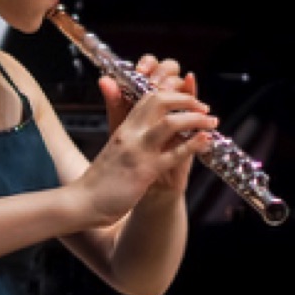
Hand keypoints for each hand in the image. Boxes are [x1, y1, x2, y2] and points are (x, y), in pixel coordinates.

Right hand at [85, 61, 216, 223]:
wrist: (82, 202)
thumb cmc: (99, 179)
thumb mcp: (112, 146)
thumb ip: (122, 131)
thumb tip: (126, 110)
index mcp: (123, 128)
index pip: (147, 97)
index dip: (171, 92)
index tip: (187, 100)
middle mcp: (130, 134)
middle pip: (159, 100)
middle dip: (186, 99)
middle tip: (203, 107)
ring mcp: (137, 151)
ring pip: (170, 123)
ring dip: (196, 118)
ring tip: (212, 121)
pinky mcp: (144, 171)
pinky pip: (174, 154)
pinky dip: (193, 145)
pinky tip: (206, 140)